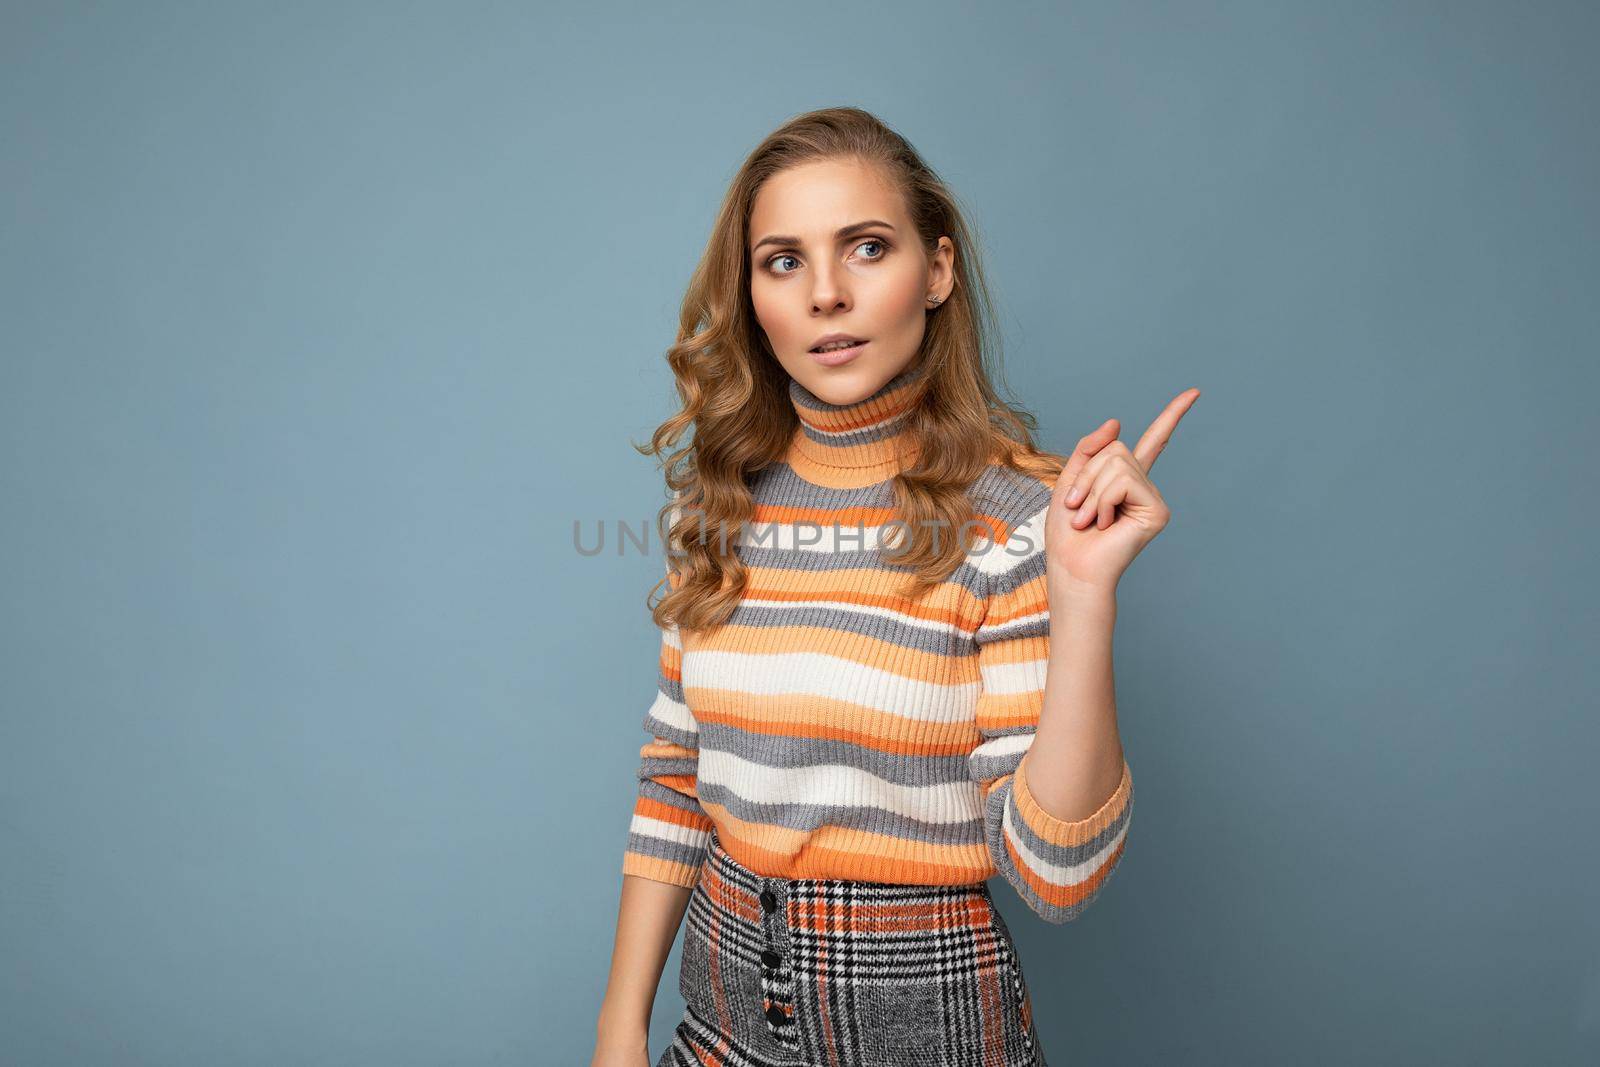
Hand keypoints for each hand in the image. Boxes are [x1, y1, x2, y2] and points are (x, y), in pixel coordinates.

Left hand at [1044, 389, 1198, 592]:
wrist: (1072, 568)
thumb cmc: (1068, 534)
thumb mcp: (1069, 481)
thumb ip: (1089, 450)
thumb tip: (1117, 422)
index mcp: (1125, 480)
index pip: (1153, 442)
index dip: (1172, 416)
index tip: (1194, 393)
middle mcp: (1144, 487)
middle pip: (1115, 449)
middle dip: (1087, 477)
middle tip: (1078, 509)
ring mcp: (1153, 499)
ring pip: (1117, 463)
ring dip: (1091, 491)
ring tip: (1090, 520)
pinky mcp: (1158, 511)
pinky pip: (1123, 482)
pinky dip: (1103, 500)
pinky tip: (1106, 524)